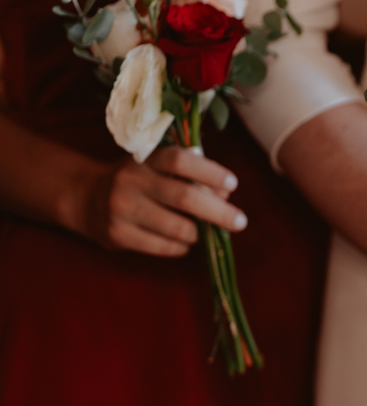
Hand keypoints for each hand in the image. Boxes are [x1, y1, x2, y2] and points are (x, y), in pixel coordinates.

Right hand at [75, 147, 246, 255]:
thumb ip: (189, 176)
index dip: (210, 172)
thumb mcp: (157, 168)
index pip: (181, 161)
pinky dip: (182, 247)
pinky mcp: (117, 234)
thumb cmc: (139, 182)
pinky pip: (163, 247)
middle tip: (240, 222)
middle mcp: (131, 181)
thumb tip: (224, 196)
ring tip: (205, 232)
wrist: (86, 199)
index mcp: (146, 158)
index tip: (232, 185)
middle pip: (185, 197)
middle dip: (219, 212)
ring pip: (177, 227)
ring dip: (199, 233)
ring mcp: (121, 208)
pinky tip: (184, 242)